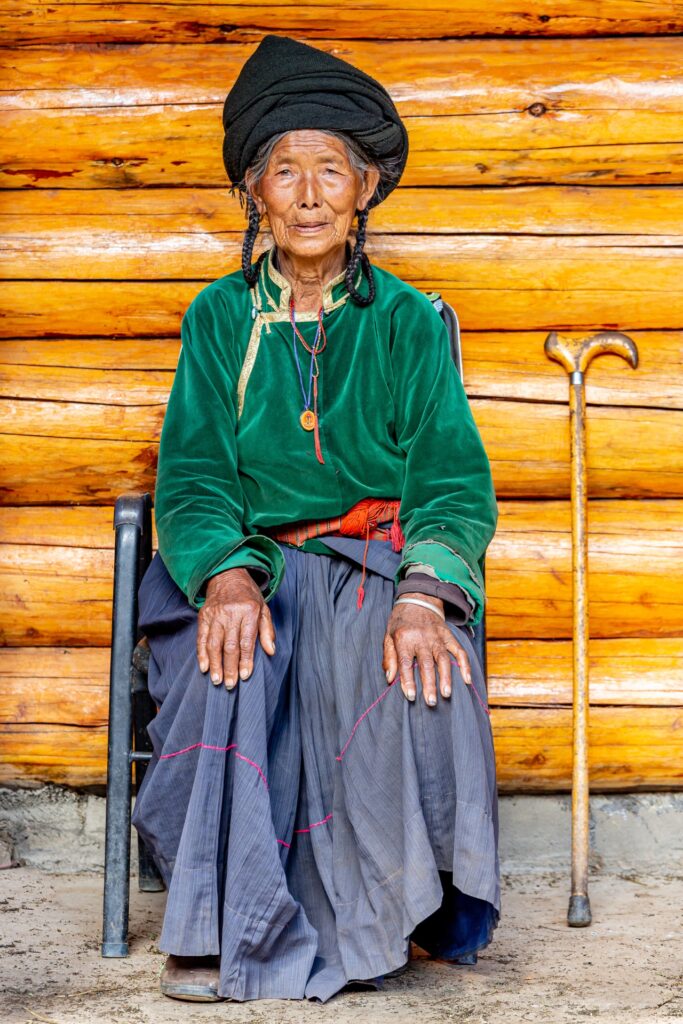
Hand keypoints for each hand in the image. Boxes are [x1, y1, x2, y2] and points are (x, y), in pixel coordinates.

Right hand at [196, 567, 275, 688]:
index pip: (247, 641)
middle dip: (230, 667)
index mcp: (249, 611)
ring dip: (215, 664)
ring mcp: (215, 614)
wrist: (227, 575)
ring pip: (214, 643)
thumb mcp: (263, 609)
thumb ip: (267, 631)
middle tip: (230, 685)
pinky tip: (204, 667)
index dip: (246, 660)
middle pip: (229, 645)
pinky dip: (201, 654)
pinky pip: (201, 637)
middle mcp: (231, 613)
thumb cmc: (248, 596)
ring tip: (217, 680)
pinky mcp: (203, 616)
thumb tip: (270, 651)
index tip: (244, 676)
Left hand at [382, 592, 471, 705]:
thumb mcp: (388, 636)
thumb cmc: (401, 622)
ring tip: (446, 694)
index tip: (411, 696)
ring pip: (443, 659)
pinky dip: (464, 665)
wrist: (418, 599)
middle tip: (431, 702)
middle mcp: (422, 638)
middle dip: (429, 684)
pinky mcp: (448, 636)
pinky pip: (458, 650)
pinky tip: (467, 679)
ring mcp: (437, 637)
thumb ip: (389, 657)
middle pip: (426, 664)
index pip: (406, 663)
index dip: (408, 680)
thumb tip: (390, 679)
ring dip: (446, 677)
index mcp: (404, 638)